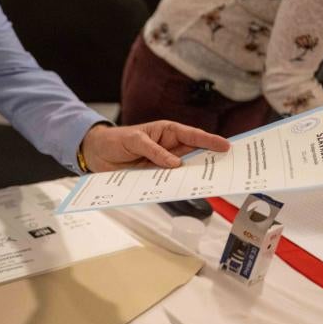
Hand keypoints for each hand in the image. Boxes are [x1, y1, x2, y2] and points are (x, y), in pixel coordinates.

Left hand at [80, 121, 229, 171]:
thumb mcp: (134, 140)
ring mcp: (163, 163)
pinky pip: (168, 181)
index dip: (210, 141)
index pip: (193, 136)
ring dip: (193, 176)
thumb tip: (174, 164)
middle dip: (209, 160)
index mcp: (167, 132)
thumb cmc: (116, 140)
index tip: (226, 146)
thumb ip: (153, 151)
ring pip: (183, 170)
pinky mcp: (154, 176)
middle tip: (225, 168)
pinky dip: (175, 186)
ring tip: (209, 182)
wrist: (96, 154)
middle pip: (194, 155)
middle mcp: (169, 148)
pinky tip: (183, 190)